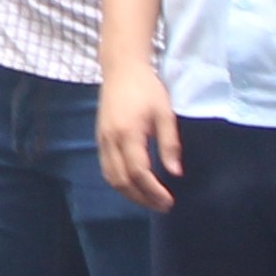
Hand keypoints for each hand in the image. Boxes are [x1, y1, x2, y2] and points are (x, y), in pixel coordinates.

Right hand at [96, 65, 181, 210]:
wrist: (121, 69)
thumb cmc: (147, 88)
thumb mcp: (164, 113)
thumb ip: (169, 144)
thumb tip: (175, 173)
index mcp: (128, 133)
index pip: (138, 172)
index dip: (153, 191)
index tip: (169, 200)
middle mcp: (111, 140)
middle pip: (121, 181)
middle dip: (142, 198)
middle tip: (162, 206)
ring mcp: (102, 140)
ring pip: (111, 178)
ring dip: (129, 194)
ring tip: (149, 200)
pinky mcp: (100, 139)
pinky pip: (107, 168)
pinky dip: (120, 183)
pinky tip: (135, 185)